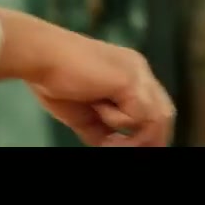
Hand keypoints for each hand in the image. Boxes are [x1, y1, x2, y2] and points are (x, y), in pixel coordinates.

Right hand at [0, 7, 174, 146]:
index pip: (153, 108)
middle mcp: (138, 70)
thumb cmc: (53, 79)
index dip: (145, 134)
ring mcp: (138, 73)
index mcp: (128, 73)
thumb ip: (102, 130)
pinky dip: (121, 123)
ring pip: (159, 117)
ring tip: (107, 141)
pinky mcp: (131, 79)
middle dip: (150, 139)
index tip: (119, 146)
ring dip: (137, 137)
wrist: (40, 57)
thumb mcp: (84, 114)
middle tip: (117, 148)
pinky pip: (141, 114)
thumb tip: (113, 147)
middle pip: (164, 113)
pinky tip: (99, 112)